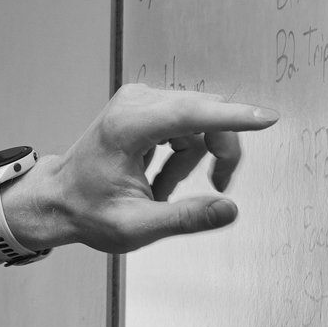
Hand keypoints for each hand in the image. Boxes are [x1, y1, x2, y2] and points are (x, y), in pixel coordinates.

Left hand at [6, 84, 277, 254]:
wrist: (58, 199)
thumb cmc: (87, 212)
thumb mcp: (136, 227)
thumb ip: (186, 218)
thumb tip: (228, 209)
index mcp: (127, 128)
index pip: (193, 114)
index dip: (235, 118)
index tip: (269, 119)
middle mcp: (134, 103)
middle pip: (205, 113)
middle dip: (219, 151)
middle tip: (217, 186)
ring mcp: (138, 99)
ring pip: (199, 119)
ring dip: (193, 158)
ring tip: (162, 189)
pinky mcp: (143, 103)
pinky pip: (186, 121)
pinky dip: (183, 151)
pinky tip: (159, 176)